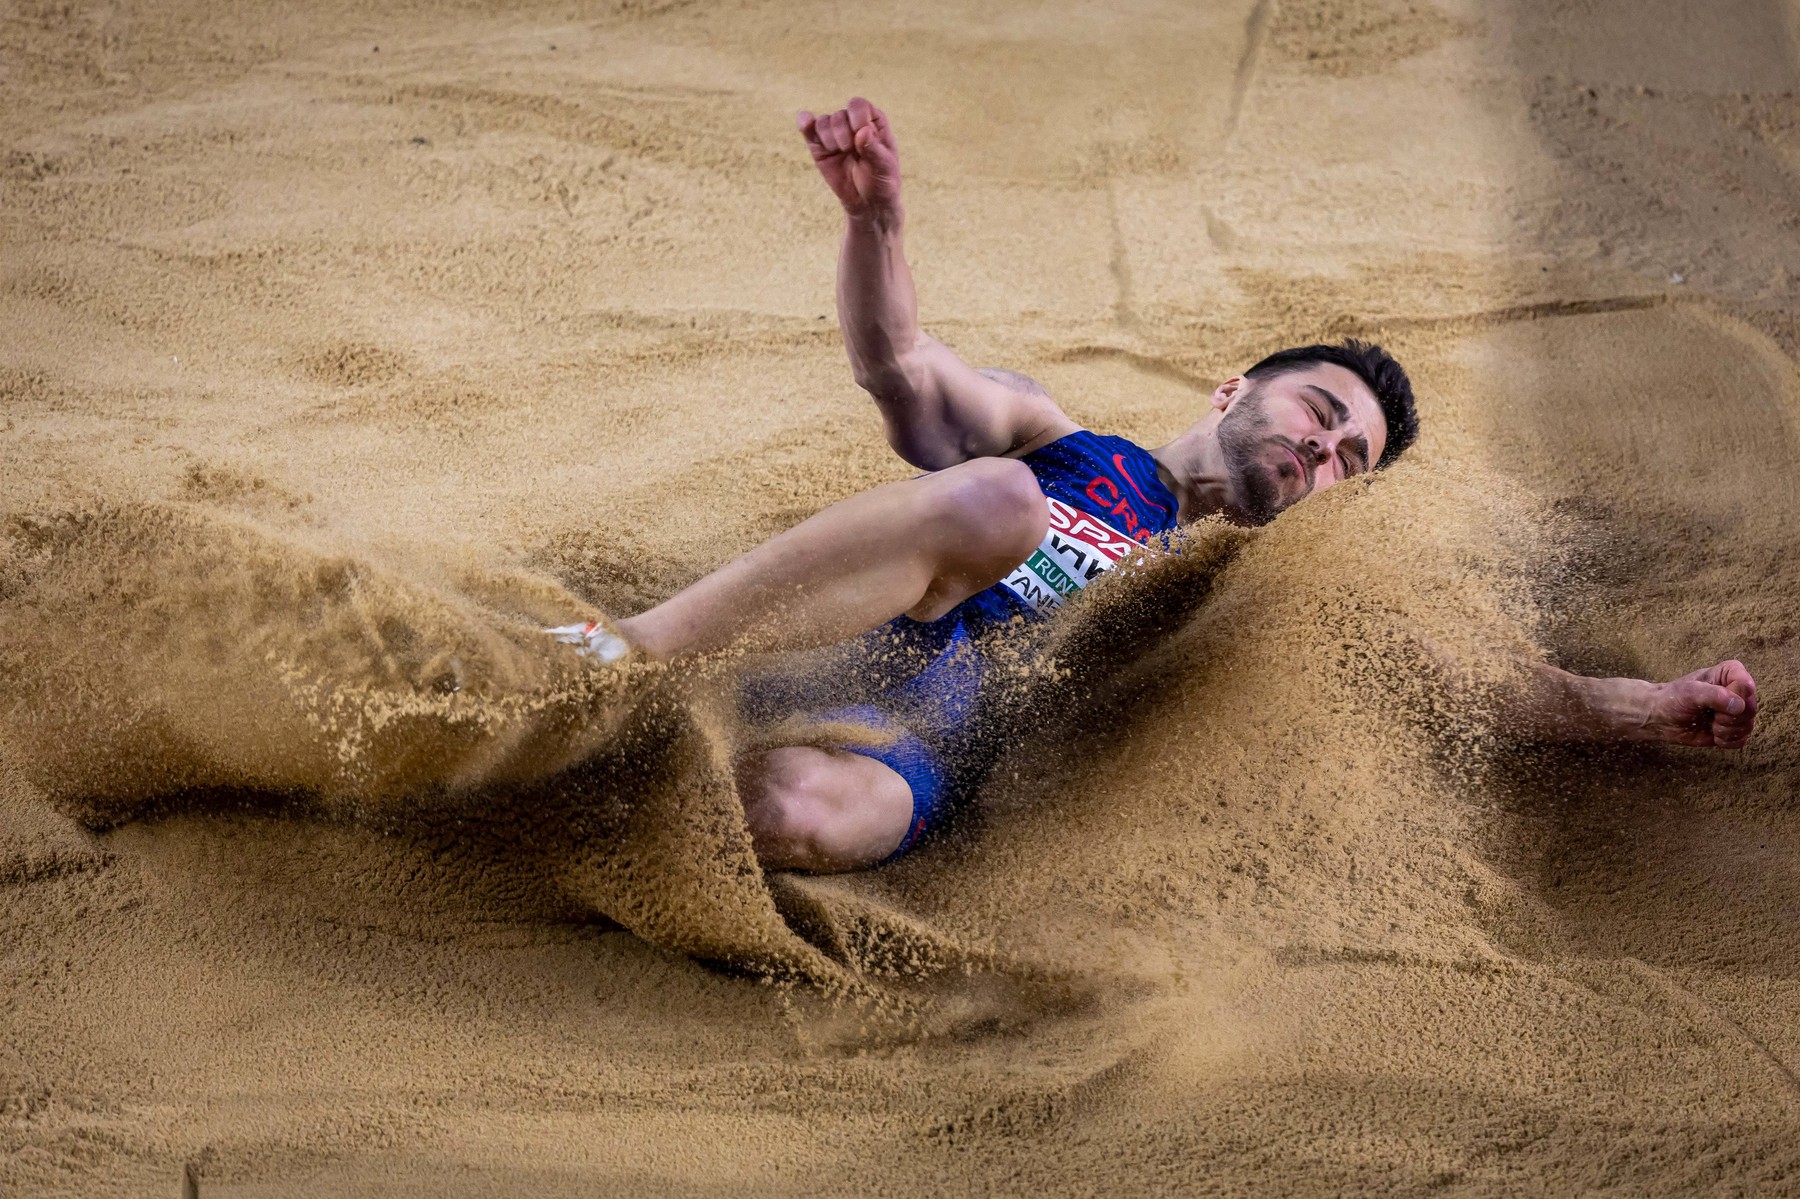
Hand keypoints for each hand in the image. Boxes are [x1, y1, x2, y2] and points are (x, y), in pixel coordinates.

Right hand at [797, 97, 900, 219]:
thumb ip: (874, 149)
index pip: (858, 106)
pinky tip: (806, 124)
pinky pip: (808, 128)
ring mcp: (835, 133)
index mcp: (873, 121)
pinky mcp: (819, 146)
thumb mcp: (884, 167)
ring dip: (829, 139)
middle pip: (839, 116)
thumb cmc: (881, 181)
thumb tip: (862, 131)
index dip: (856, 119)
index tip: (860, 138)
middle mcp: (853, 122)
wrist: (867, 202)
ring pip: (823, 122)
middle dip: (842, 135)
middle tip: (850, 152)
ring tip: (839, 153)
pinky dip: (805, 124)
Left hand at [1636, 659, 1758, 747]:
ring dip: (1725, 730)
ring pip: (1747, 726)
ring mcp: (1736, 711)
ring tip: (1709, 723)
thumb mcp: (1689, 692)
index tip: (1713, 699)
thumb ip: (1714, 695)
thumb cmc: (1673, 698)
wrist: (1661, 719)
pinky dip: (1726, 741)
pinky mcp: (1732, 729)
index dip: (1733, 697)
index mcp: (1729, 674)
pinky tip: (1713, 734)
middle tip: (1709, 714)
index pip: (1746, 684)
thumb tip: (1739, 705)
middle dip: (1728, 717)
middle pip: (1750, 708)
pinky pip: (1742, 740)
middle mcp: (1737, 691)